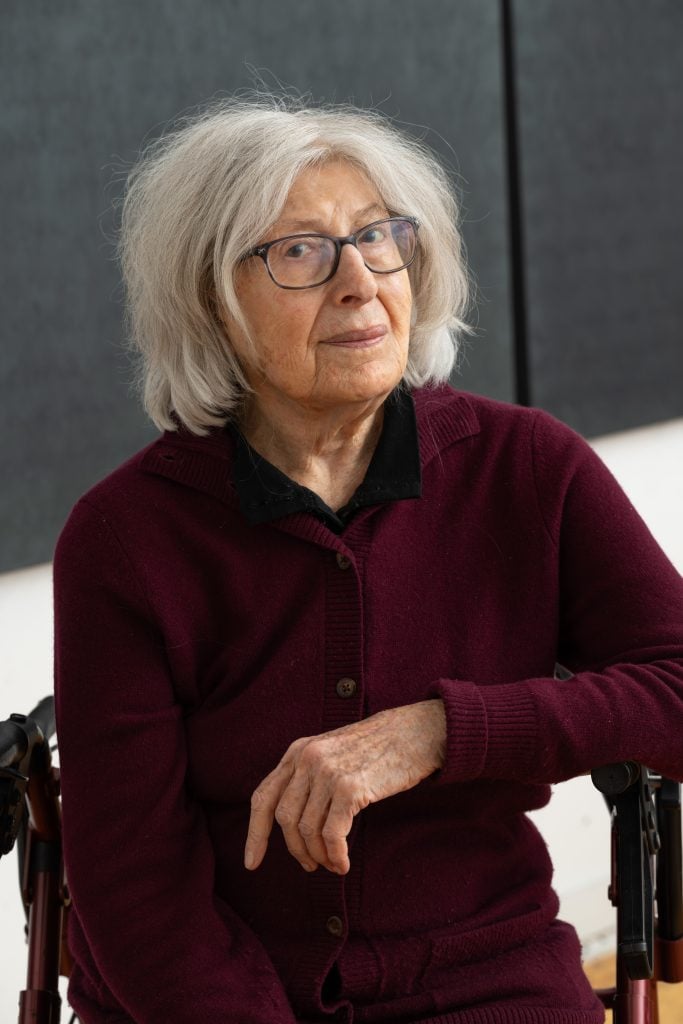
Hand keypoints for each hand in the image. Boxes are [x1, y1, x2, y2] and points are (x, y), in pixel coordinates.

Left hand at [244, 699, 445, 874]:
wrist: (417, 732)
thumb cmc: (378, 748)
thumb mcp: (333, 753)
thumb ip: (309, 777)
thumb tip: (291, 824)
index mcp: (298, 751)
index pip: (263, 797)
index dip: (254, 834)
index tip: (252, 863)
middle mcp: (307, 758)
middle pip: (284, 819)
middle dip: (295, 850)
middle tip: (311, 866)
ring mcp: (327, 772)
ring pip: (307, 831)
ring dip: (318, 856)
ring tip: (333, 864)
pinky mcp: (350, 787)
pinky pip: (332, 835)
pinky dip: (335, 856)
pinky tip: (343, 864)